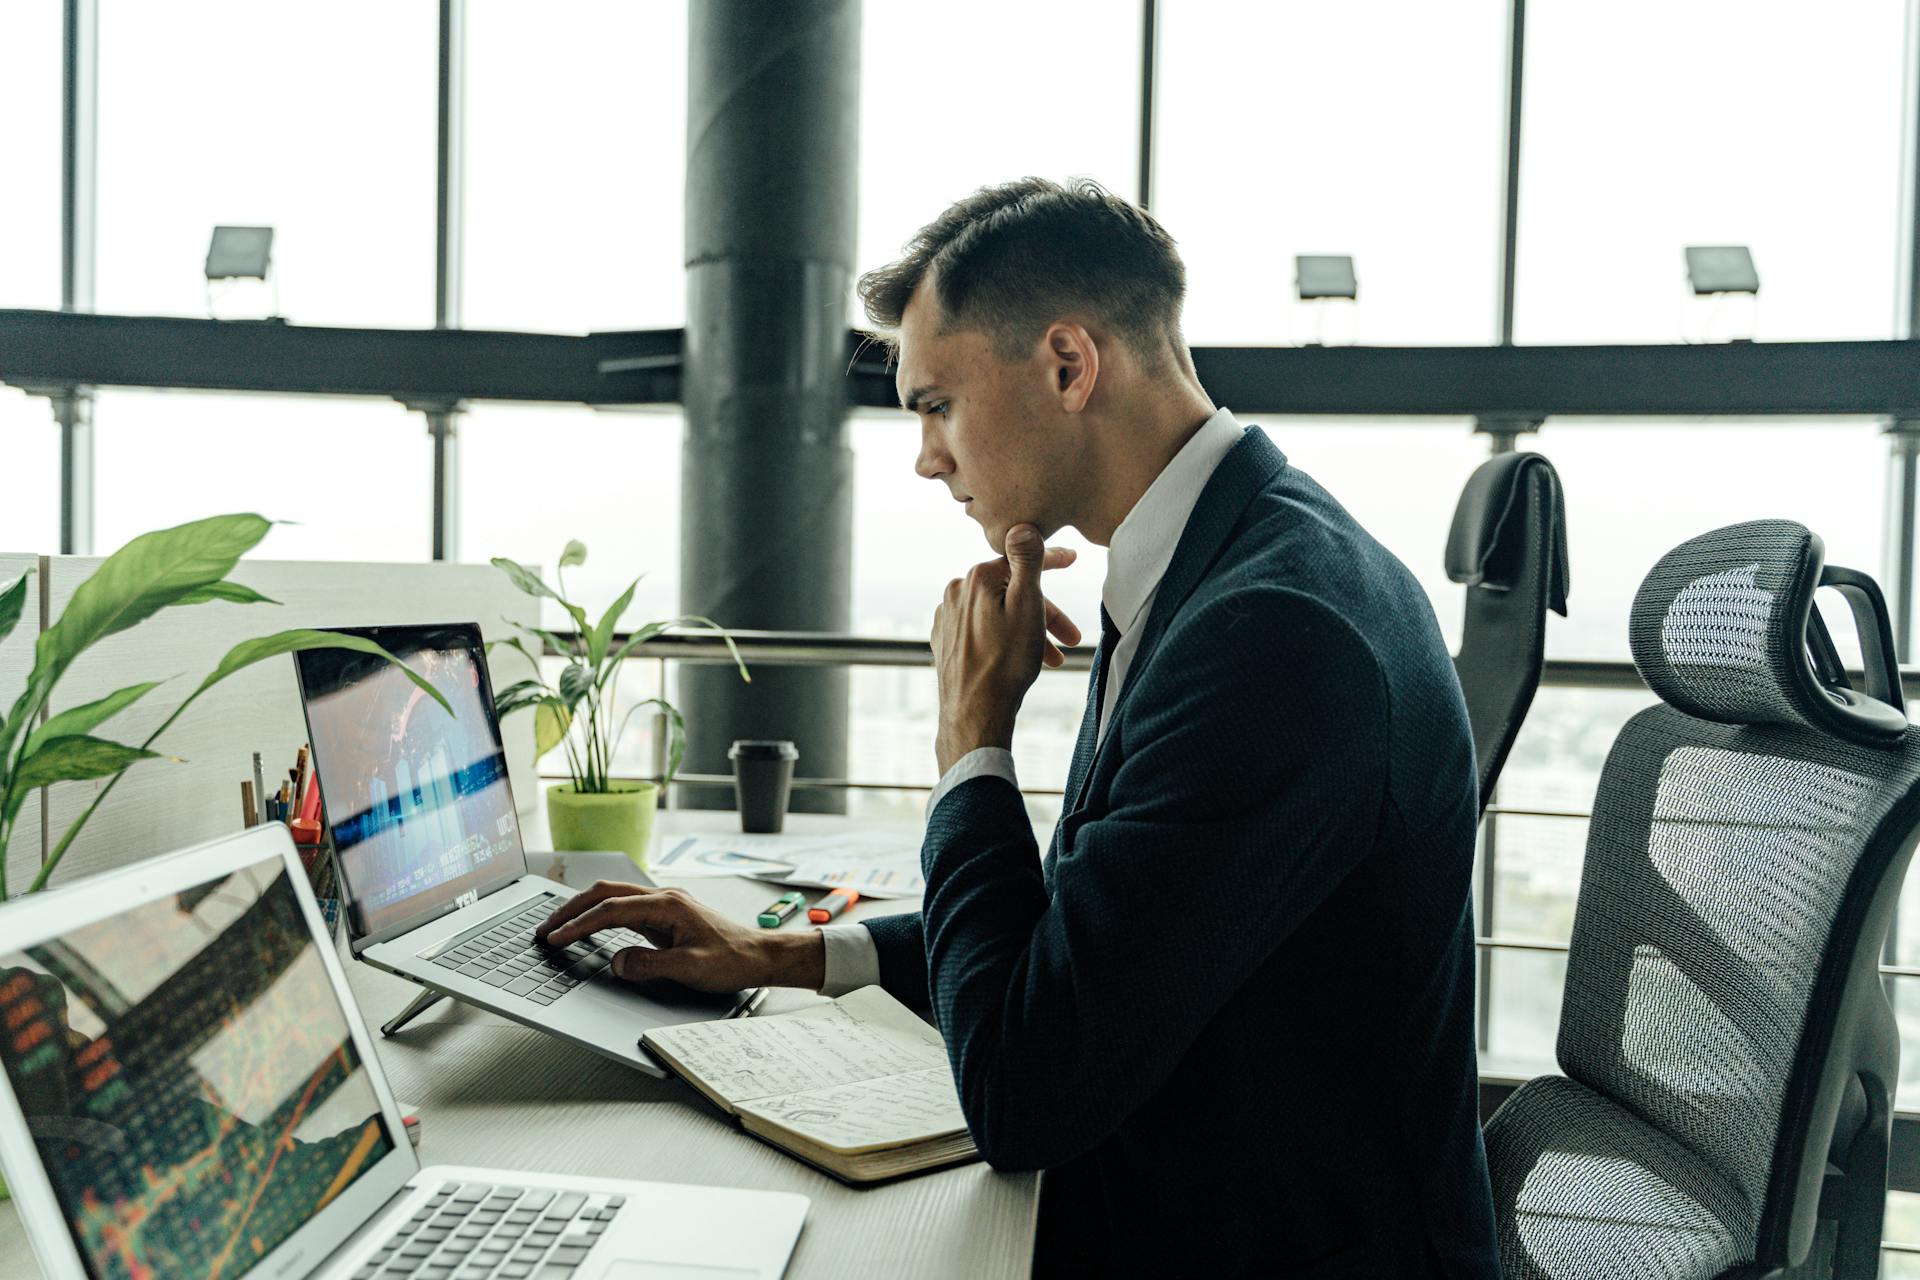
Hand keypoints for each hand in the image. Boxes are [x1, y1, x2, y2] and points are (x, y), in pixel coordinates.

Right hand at [536, 881, 823, 991]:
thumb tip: (617, 963)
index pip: (610, 910)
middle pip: (605, 894)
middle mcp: (663, 898)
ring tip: (557, 926)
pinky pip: (624, 908)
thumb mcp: (691, 968)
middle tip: (544, 929)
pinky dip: (599, 915)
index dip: (579, 925)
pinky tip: (589, 927)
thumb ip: (651, 965)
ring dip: (583, 909)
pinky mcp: (666, 915)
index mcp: (667, 905)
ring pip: (613, 897)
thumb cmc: (733, 960)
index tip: (555, 939)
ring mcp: (664, 904)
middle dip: (571, 910)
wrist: (760, 955)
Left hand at [931, 526, 1080, 773]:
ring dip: (1029, 631)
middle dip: (1046, 612)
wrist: (974, 714)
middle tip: (1073, 638)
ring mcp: (947, 618)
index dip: (1052, 561)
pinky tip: (1019, 658)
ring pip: (998, 613)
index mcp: (976, 578)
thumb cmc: (1005, 664)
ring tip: (1052, 659)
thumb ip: (1026, 562)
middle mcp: (956, 592)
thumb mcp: (1027, 606)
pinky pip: (982, 630)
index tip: (1074, 560)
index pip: (1020, 559)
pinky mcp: (945, 641)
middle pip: (1011, 591)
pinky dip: (1005, 638)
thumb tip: (1022, 525)